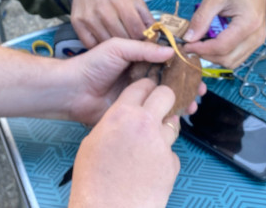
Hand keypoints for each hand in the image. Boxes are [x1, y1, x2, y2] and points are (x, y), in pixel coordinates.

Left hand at [63, 37, 204, 125]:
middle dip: (188, 86)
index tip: (198, 68)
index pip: (166, 60)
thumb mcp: (118, 47)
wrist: (73, 90)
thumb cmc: (92, 64)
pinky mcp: (135, 113)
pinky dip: (168, 115)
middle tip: (202, 91)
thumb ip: (143, 49)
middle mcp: (141, 77)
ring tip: (193, 105)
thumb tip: (170, 51)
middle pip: (170, 81)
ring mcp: (139, 96)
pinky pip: (155, 114)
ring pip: (166, 98)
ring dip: (182, 101)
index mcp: (138, 59)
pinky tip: (179, 116)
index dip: (183, 65)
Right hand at [68, 79, 180, 207]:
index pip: (142, 85)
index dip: (146, 87)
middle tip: (159, 108)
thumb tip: (123, 119)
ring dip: (164, 131)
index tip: (147, 90)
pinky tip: (149, 170)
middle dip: (165, 99)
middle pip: (167, 94)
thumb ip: (113, 123)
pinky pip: (172, 153)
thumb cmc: (94, 181)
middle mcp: (144, 124)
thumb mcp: (93, 141)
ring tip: (146, 148)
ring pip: (173, 125)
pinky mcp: (172, 164)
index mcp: (121, 115)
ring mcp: (161, 144)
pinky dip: (164, 159)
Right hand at [70, 0, 153, 47]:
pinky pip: (91, 44)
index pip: (137, 30)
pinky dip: (99, 45)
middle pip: (123, 38)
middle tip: (132, 42)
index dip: (144, 39)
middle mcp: (104, 10)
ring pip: (107, 43)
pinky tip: (104, 40)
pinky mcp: (78, 23)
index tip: (145, 41)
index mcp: (122, 1)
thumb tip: (156, 34)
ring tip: (118, 41)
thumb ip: (145, 15)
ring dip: (115, 45)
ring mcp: (90, 17)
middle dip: (130, 43)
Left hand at [182, 0, 265, 67]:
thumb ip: (201, 18)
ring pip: (233, 61)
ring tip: (200, 44)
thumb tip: (189, 38)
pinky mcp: (255, 41)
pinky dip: (222, 54)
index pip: (222, 47)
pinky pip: (237, 56)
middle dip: (206, 55)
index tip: (185, 45)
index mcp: (248, 23)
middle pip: (228, 59)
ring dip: (214, 57)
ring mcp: (258, 40)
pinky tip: (211, 43)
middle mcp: (256, 36)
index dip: (201, 49)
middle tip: (190, 44)